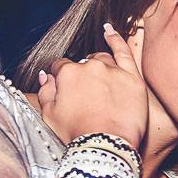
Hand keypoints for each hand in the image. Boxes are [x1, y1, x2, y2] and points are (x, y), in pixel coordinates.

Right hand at [37, 23, 148, 147]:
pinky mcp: (132, 78)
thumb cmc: (77, 134)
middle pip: (83, 64)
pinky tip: (109, 31)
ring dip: (99, 66)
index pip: (61, 68)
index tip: (67, 90)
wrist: (106, 146)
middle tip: (86, 95)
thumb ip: (45, 91)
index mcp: (68, 73)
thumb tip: (45, 75)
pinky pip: (124, 52)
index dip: (62, 79)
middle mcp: (90, 66)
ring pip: (103, 59)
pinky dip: (116, 39)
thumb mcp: (50, 115)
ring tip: (100, 81)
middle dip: (82, 75)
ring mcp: (113, 70)